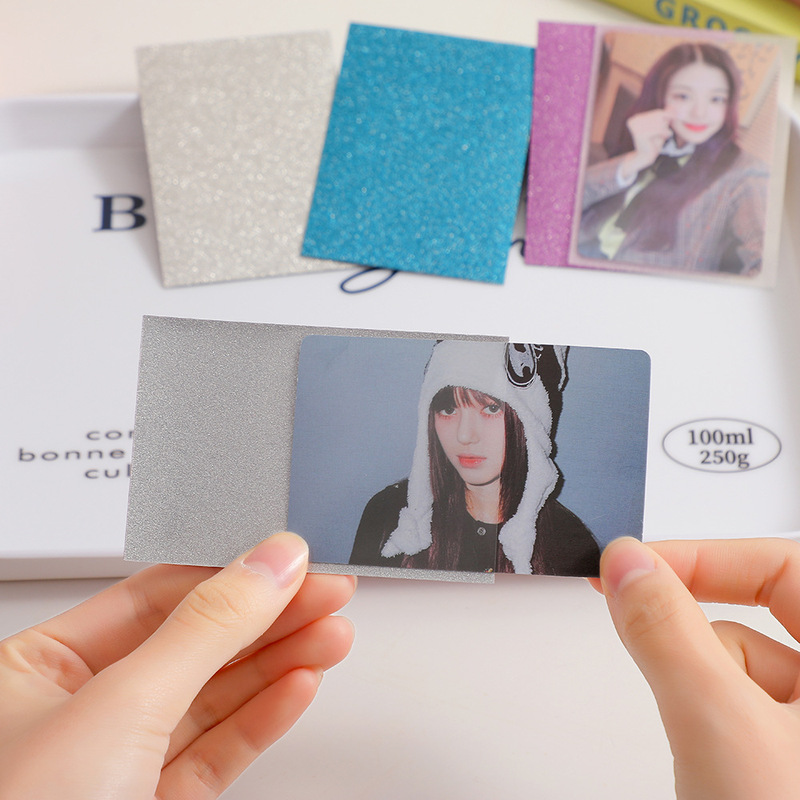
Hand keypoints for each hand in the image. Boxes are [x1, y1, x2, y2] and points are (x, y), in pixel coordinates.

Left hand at [0, 533, 355, 798]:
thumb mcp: (122, 704)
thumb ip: (206, 626)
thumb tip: (269, 561)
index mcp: (38, 668)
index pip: (155, 595)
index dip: (231, 572)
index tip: (291, 559)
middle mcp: (78, 710)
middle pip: (195, 641)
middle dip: (269, 617)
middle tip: (328, 592)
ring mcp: (120, 761)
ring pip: (216, 694)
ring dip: (280, 662)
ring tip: (332, 635)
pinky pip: (219, 748)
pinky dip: (264, 717)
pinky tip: (299, 684)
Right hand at [593, 537, 799, 798]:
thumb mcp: (721, 725)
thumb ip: (669, 633)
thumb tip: (628, 562)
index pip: (781, 565)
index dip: (703, 557)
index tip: (633, 567)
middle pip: (759, 618)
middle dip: (694, 631)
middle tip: (634, 620)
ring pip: (746, 671)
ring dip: (698, 687)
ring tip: (696, 744)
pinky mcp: (791, 765)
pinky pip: (744, 715)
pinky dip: (708, 723)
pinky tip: (704, 764)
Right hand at [619, 109, 672, 180]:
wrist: (645, 157)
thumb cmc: (653, 141)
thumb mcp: (660, 126)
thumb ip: (665, 115)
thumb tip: (673, 106)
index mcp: (636, 117)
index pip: (657, 112)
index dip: (666, 119)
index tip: (666, 128)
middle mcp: (634, 120)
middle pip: (659, 116)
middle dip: (665, 125)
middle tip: (664, 134)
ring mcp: (636, 127)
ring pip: (660, 123)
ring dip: (665, 130)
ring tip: (663, 136)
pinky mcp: (640, 134)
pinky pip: (659, 130)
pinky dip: (664, 134)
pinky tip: (663, 139)